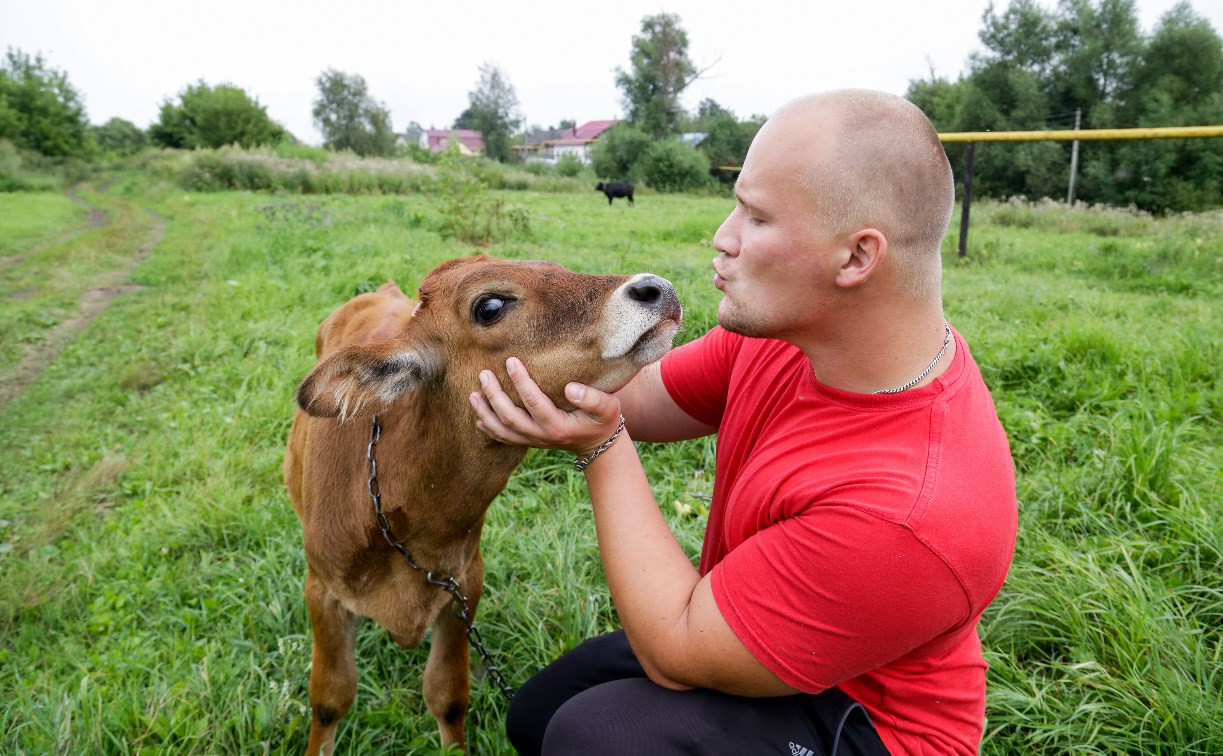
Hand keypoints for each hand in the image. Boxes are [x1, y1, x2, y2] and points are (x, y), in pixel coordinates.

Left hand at [469, 357, 622, 455]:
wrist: (597, 443)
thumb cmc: (602, 420)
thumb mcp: (607, 407)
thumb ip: (592, 398)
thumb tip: (571, 388)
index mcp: (558, 426)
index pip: (533, 402)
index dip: (520, 382)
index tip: (510, 361)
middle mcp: (542, 436)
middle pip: (510, 417)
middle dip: (494, 396)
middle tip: (483, 374)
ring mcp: (534, 440)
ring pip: (503, 430)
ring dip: (486, 412)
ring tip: (473, 394)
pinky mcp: (529, 441)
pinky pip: (504, 438)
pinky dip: (489, 429)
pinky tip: (478, 417)